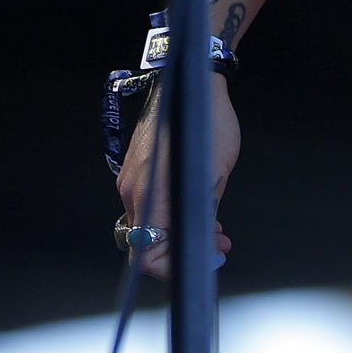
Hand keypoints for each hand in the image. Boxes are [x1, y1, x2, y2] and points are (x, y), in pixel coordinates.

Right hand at [114, 70, 238, 278]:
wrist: (193, 84)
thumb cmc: (209, 125)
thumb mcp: (216, 174)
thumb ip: (204, 212)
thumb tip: (205, 240)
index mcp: (153, 195)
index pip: (146, 254)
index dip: (172, 268)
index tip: (204, 262)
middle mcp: (134, 192)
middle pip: (147, 244)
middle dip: (183, 250)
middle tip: (220, 246)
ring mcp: (131, 181)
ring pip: (150, 226)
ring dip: (179, 233)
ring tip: (216, 229)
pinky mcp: (135, 171)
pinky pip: (148, 206)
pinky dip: (170, 215)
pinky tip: (198, 208)